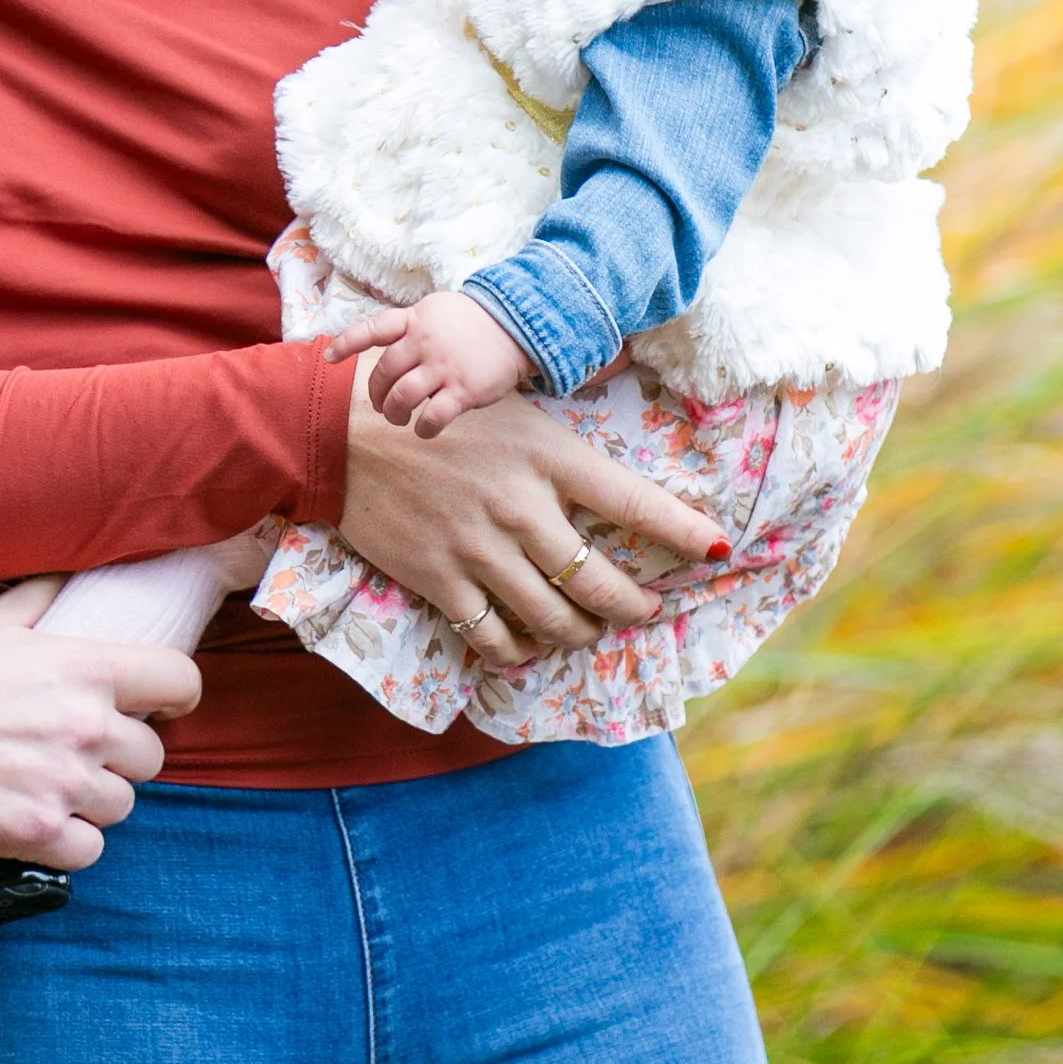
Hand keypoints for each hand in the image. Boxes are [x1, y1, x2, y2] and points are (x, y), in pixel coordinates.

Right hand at [0, 578, 202, 869]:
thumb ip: (46, 599)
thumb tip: (76, 576)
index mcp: (84, 668)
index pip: (181, 683)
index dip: (172, 696)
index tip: (154, 705)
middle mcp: (84, 727)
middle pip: (152, 756)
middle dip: (121, 755)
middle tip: (79, 750)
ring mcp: (61, 785)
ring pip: (121, 804)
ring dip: (92, 799)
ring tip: (49, 784)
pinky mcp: (33, 834)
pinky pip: (89, 850)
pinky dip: (68, 842)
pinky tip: (36, 820)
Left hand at [327, 291, 534, 436]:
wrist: (517, 325)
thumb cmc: (473, 321)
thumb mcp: (437, 310)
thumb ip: (412, 327)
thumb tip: (387, 349)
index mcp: (415, 320)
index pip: (373, 329)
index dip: (347, 343)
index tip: (328, 358)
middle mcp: (424, 342)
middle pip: (384, 373)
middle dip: (377, 394)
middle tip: (382, 405)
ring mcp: (443, 366)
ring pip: (403, 397)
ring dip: (395, 414)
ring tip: (400, 419)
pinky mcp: (463, 390)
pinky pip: (433, 417)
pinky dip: (424, 429)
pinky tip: (425, 430)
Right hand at [337, 362, 730, 675]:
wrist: (344, 430)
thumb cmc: (438, 416)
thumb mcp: (512, 412)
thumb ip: (561, 455)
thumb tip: (611, 487)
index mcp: (548, 456)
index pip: (634, 501)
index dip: (684, 531)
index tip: (718, 549)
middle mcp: (521, 507)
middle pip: (600, 582)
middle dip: (633, 607)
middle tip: (642, 610)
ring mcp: (479, 547)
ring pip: (553, 619)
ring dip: (580, 634)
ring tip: (586, 629)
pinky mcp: (438, 577)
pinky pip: (493, 636)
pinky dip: (517, 651)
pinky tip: (526, 646)